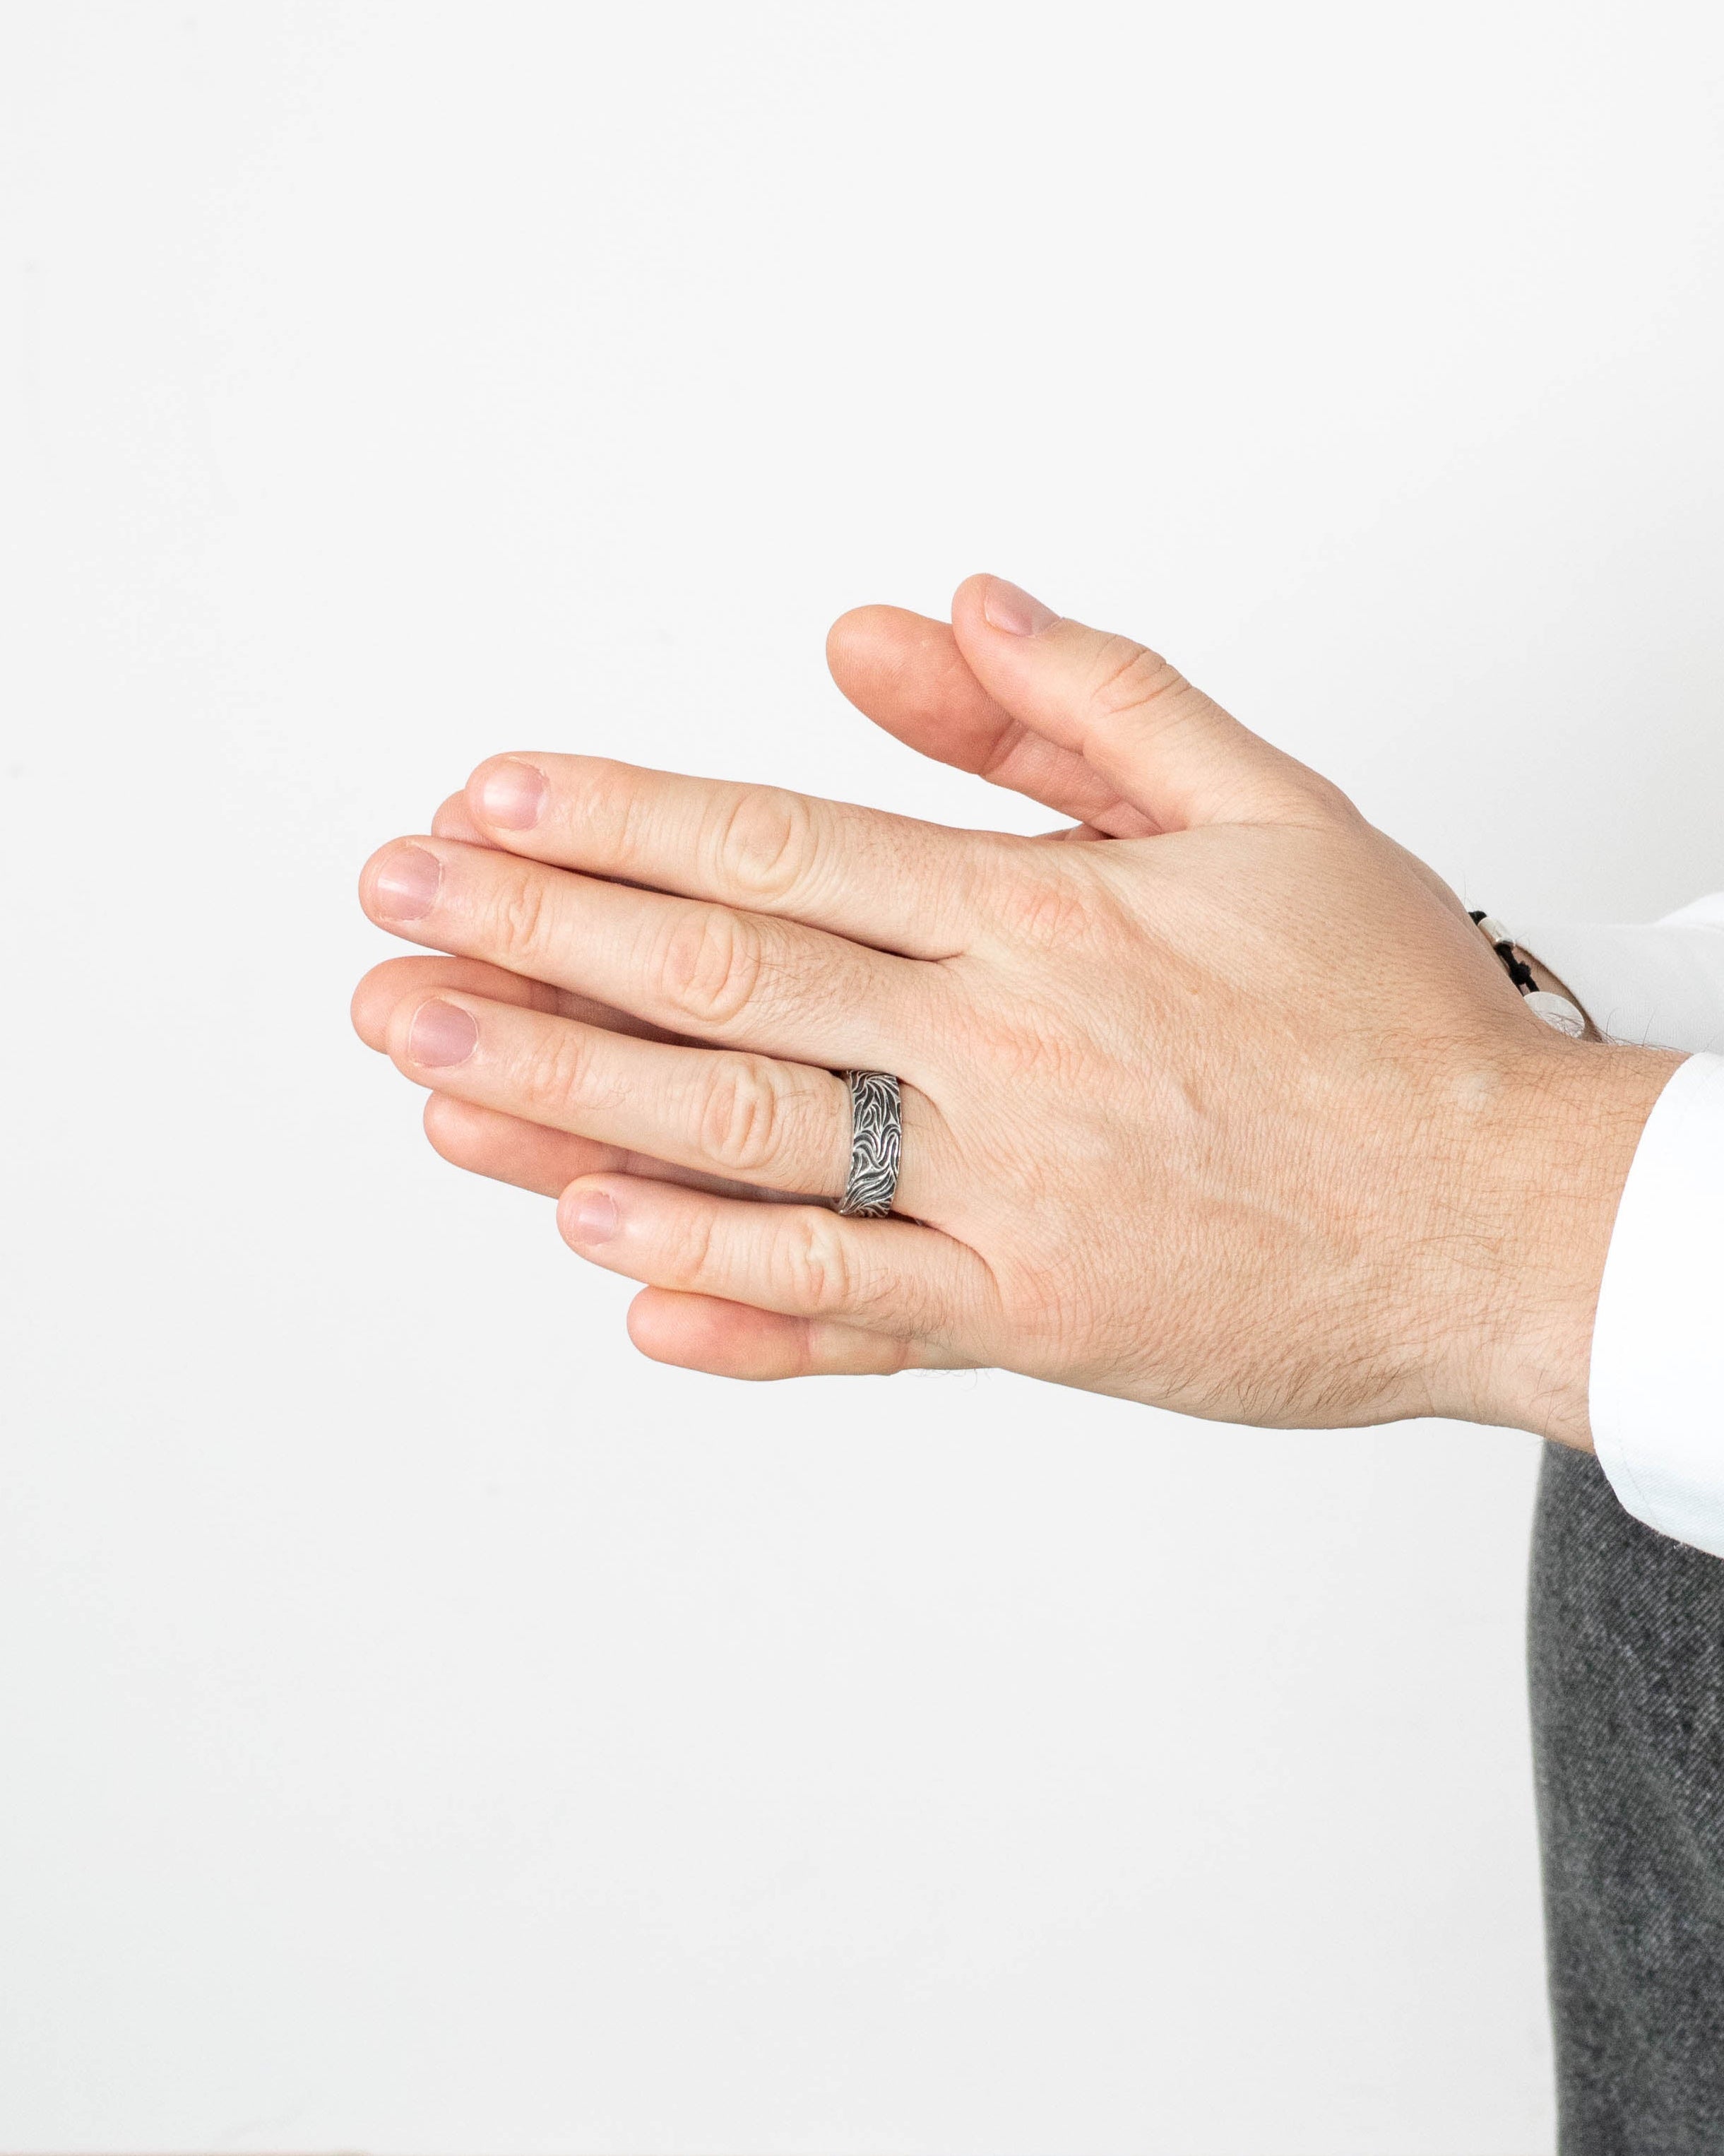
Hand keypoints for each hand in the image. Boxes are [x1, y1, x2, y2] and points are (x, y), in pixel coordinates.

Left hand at [353, 577, 1677, 1437]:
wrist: (1508, 1216)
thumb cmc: (1389, 1018)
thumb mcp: (1263, 808)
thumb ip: (1088, 704)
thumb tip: (933, 613)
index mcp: (1048, 917)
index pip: (784, 844)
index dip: (617, 818)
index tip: (487, 801)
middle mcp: (1011, 1052)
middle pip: (732, 984)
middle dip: (541, 944)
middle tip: (394, 920)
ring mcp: (1018, 1199)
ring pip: (761, 1150)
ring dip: (579, 1112)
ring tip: (435, 1075)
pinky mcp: (1043, 1321)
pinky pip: (865, 1312)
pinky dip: (738, 1297)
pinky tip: (613, 1272)